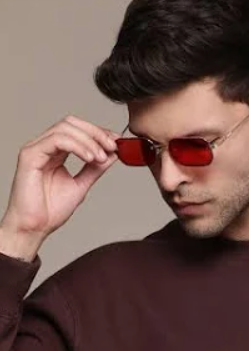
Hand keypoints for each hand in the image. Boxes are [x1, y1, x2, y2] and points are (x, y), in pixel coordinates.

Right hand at [1, 115, 119, 240]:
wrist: (35, 227)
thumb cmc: (51, 210)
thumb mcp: (81, 185)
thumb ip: (94, 169)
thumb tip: (111, 155)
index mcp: (55, 152)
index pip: (77, 130)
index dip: (98, 133)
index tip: (117, 142)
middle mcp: (44, 147)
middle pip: (71, 123)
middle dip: (95, 132)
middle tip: (112, 146)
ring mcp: (36, 149)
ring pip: (65, 128)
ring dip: (89, 140)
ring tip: (101, 157)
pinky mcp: (30, 155)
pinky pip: (56, 140)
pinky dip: (77, 146)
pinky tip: (90, 158)